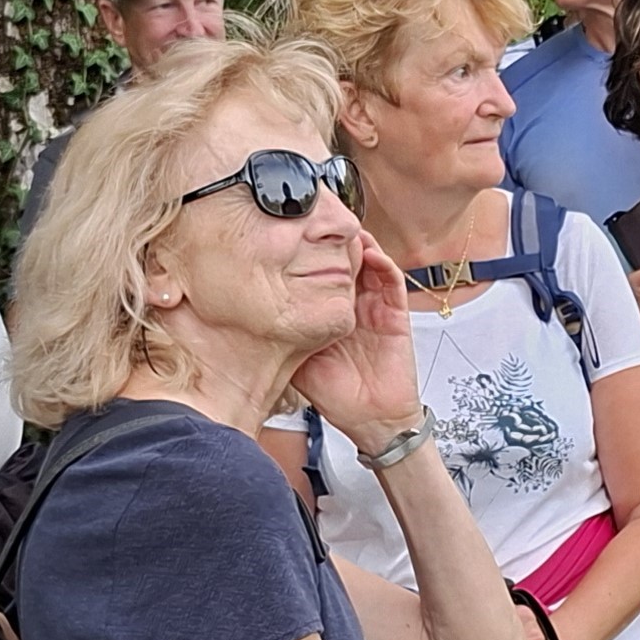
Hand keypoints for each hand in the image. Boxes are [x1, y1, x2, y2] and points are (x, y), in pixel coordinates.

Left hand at [292, 238, 423, 446]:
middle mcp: (353, 304)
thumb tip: (243, 321)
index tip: (291, 235)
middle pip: (344, 262)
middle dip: (333, 241)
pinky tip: (371, 252)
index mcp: (329, 312)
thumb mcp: (296, 361)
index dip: (308, 254)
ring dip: (358, 245)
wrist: (370, 419)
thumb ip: (280, 338)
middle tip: (318, 221)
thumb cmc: (335, 393)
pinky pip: (392, 283)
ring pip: (369, 264)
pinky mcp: (395, 314)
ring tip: (344, 230)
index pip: (319, 274)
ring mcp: (375, 307)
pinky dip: (383, 264)